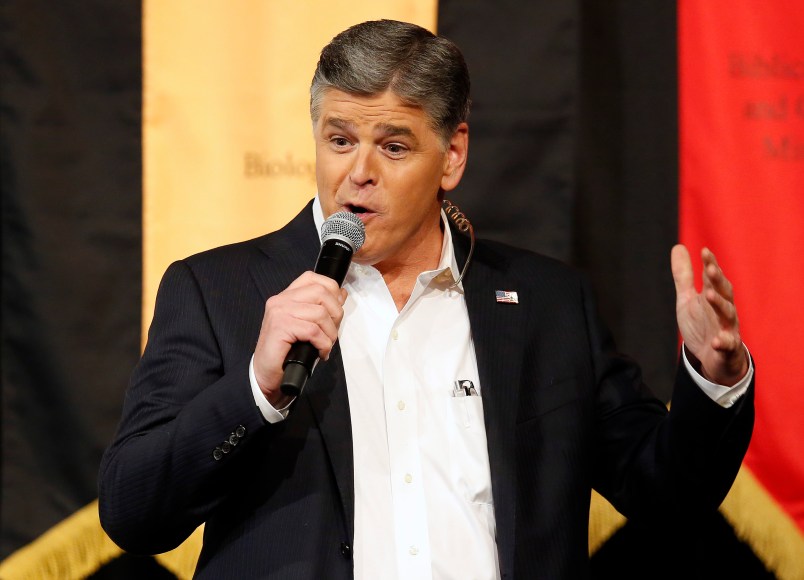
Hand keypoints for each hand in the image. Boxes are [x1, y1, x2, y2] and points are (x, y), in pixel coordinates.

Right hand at [253, 271, 346, 405]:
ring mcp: (279, 312)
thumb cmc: (286, 352)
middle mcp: (280, 300)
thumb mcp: (305, 325)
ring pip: (320, 313)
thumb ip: (320, 308)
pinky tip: (320, 352)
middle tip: (332, 332)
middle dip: (335, 313)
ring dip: (330, 333)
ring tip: (325, 345)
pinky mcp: (280, 327)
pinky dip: (323, 344)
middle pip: (321, 292)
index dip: (331, 289)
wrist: (265, 374)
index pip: (312, 278)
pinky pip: (313, 331)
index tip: (336, 308)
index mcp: (286, 297)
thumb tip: (341, 294)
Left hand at [671, 245, 748, 385]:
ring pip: (728, 315)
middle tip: (709, 269)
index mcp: (714, 296)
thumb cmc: (702, 324)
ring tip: (709, 295)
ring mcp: (728, 328)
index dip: (710, 264)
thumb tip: (678, 246)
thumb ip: (684, 276)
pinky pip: (728, 345)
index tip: (704, 251)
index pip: (713, 278)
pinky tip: (718, 341)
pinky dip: (724, 342)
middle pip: (724, 292)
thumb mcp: (688, 299)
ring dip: (719, 305)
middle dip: (717, 280)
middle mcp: (724, 310)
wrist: (713, 357)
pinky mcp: (728, 348)